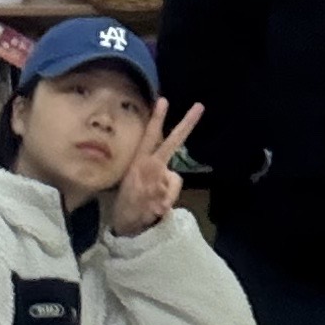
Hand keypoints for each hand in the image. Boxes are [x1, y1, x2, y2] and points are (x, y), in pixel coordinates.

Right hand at [105, 98, 202, 237]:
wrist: (124, 225)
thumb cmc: (128, 200)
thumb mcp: (132, 180)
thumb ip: (151, 170)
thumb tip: (168, 170)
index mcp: (138, 162)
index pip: (149, 136)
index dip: (157, 118)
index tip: (164, 100)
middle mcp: (150, 167)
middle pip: (172, 142)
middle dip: (186, 124)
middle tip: (199, 106)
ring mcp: (158, 182)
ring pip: (174, 178)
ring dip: (167, 189)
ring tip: (151, 200)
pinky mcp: (164, 197)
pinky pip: (172, 195)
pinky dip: (166, 202)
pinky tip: (155, 209)